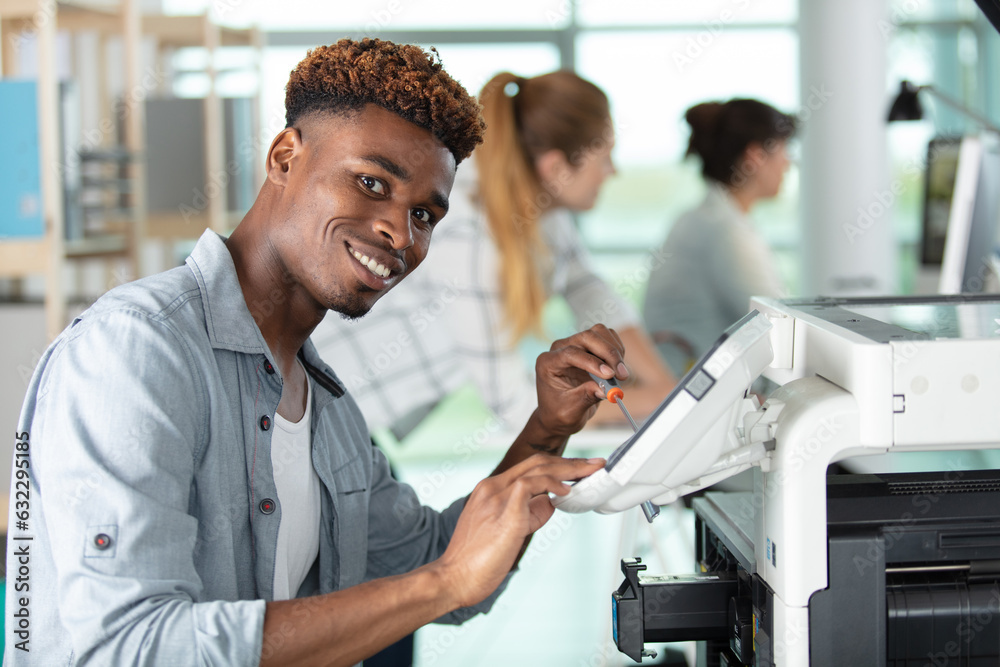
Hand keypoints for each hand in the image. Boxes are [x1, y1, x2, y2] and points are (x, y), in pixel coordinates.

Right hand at [436, 454, 604, 607]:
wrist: (453, 578)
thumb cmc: (477, 562)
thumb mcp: (506, 530)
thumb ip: (527, 513)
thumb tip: (550, 503)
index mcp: (490, 490)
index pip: (528, 468)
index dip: (557, 466)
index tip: (577, 470)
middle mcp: (492, 487)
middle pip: (537, 462)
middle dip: (570, 462)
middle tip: (594, 465)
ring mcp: (497, 495)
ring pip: (539, 467)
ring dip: (570, 468)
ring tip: (591, 471)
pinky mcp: (505, 509)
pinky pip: (533, 483)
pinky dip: (553, 483)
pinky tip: (566, 491)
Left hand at [533, 325, 628, 437]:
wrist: (559, 414)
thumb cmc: (559, 413)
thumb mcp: (570, 411)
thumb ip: (586, 398)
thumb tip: (606, 390)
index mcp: (548, 363)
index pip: (570, 353)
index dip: (592, 362)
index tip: (609, 375)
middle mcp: (560, 349)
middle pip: (588, 337)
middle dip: (609, 353)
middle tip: (622, 375)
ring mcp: (575, 345)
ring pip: (600, 333)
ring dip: (615, 351)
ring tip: (621, 374)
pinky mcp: (588, 347)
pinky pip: (607, 338)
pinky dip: (618, 351)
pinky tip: (618, 369)